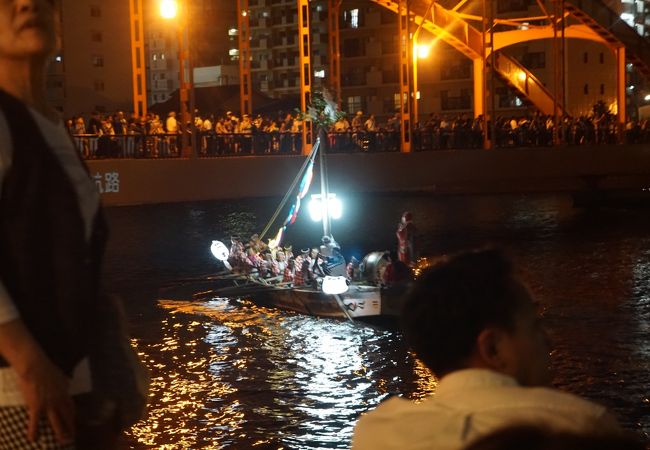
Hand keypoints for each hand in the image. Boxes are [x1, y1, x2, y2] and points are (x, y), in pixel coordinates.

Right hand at [0, 320, 74, 443]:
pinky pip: (35, 422)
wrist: (35, 366)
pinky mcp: (37, 406)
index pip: (72, 408)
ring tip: (62, 441)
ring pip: (57, 422)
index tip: (74, 424)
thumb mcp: (60, 375)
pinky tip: (33, 439)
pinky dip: (34, 431)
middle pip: (67, 417)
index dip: (73, 417)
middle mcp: (60, 400)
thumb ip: (64, 382)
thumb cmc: (46, 368)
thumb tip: (68, 382)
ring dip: (60, 432)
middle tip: (72, 437)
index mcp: (65, 393)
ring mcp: (49, 404)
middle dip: (71, 428)